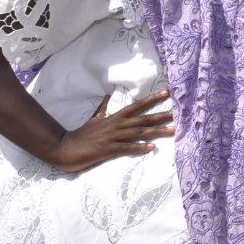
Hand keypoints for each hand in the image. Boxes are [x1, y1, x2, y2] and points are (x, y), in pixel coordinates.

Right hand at [46, 90, 173, 173]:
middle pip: (143, 118)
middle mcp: (117, 125)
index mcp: (115, 118)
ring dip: (156, 132)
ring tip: (173, 131)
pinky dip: (138, 147)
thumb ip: (103, 108)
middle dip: (162, 115)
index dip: (153, 99)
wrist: (64, 148)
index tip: (168, 93)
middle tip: (179, 111)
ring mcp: (113, 137)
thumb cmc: (82, 135)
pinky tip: (151, 148)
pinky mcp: (107, 150)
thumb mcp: (94, 118)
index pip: (138, 106)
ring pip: (138, 133)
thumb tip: (107, 96)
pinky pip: (126, 148)